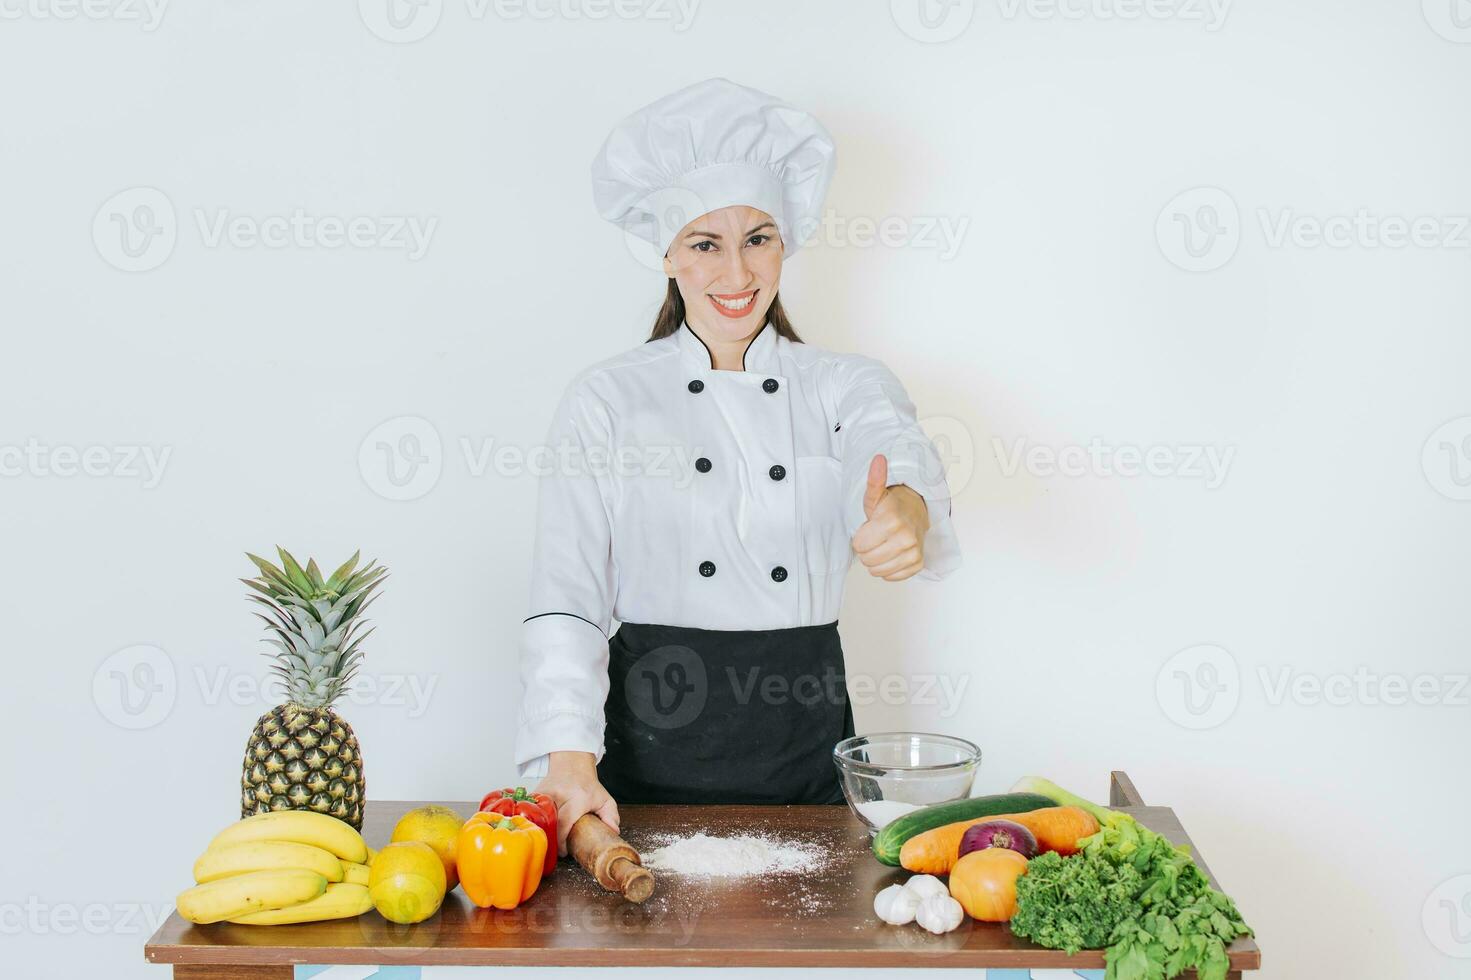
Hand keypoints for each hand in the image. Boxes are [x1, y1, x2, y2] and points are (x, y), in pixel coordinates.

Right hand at [534, 751, 619, 855]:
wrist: (572, 765)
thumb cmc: (587, 786)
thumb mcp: (604, 799)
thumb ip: (610, 816)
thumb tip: (612, 832)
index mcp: (577, 798)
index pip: (565, 824)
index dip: (562, 842)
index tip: (564, 852)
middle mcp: (560, 794)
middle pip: (550, 824)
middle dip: (552, 840)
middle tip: (556, 850)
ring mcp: (545, 793)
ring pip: (539, 818)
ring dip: (543, 831)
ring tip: (548, 840)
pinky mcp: (536, 793)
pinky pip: (532, 812)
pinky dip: (535, 821)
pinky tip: (540, 828)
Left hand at [852, 454, 929, 580]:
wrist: (916, 514)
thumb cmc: (890, 506)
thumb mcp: (876, 495)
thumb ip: (874, 480)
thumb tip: (878, 459)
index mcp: (892, 521)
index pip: (859, 546)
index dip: (859, 538)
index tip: (868, 528)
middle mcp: (906, 538)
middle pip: (867, 560)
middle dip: (866, 550)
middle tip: (875, 536)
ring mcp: (914, 552)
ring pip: (877, 571)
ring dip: (876, 560)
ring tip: (883, 544)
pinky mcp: (918, 564)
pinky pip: (891, 577)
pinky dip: (888, 568)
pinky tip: (892, 553)